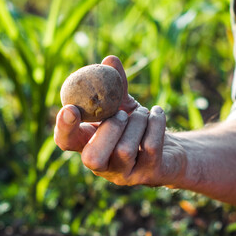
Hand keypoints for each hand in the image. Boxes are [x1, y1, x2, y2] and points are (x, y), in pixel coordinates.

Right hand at [54, 55, 184, 186]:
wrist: (170, 149)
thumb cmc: (138, 127)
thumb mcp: (125, 105)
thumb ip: (115, 86)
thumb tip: (110, 60)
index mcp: (88, 144)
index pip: (65, 141)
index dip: (64, 128)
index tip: (70, 108)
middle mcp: (102, 166)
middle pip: (92, 158)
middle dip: (108, 130)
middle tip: (121, 115)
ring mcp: (125, 174)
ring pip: (125, 150)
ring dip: (136, 122)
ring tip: (143, 112)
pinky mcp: (149, 175)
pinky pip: (150, 147)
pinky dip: (155, 124)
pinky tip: (157, 113)